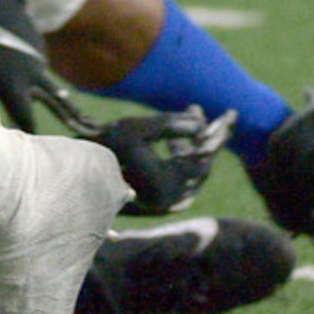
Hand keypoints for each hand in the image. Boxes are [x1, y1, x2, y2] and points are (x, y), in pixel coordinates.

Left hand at [0, 0, 51, 130]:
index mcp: (13, 86)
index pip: (27, 119)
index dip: (27, 131)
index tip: (28, 143)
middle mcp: (31, 72)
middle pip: (54, 102)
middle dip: (63, 116)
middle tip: (82, 130)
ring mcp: (36, 51)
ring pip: (45, 78)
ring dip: (44, 89)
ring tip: (47, 100)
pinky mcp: (35, 34)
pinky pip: (38, 58)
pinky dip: (34, 66)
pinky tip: (23, 65)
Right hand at [90, 107, 236, 215]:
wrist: (83, 169)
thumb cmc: (106, 145)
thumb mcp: (138, 128)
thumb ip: (171, 124)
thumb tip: (201, 123)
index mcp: (166, 185)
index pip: (202, 158)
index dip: (216, 135)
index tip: (229, 115)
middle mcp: (169, 199)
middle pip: (203, 165)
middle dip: (212, 138)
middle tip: (226, 116)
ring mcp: (166, 200)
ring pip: (194, 169)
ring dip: (198, 143)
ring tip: (197, 113)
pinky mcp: (162, 195)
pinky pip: (183, 173)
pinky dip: (186, 152)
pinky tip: (179, 135)